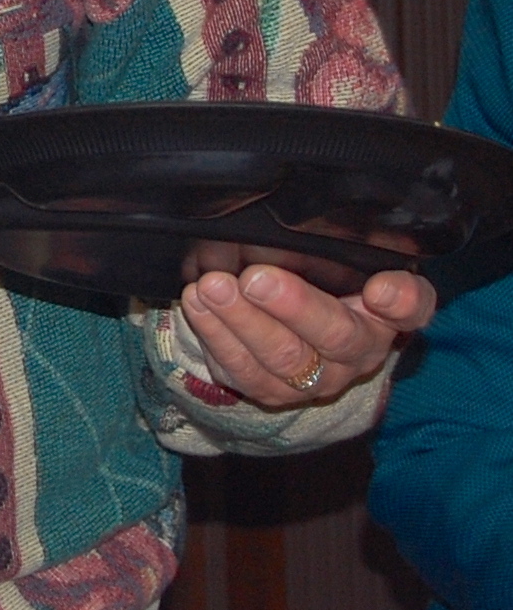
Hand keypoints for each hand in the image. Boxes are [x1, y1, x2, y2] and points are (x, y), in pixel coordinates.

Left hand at [179, 262, 435, 407]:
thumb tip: (324, 218)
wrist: (289, 332)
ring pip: (283, 358)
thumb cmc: (319, 284)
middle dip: (294, 306)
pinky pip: (243, 370)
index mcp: (385, 313)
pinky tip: (198, 305)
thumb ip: (341, 244)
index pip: (412, 307)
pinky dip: (216, 335)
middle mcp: (358, 351)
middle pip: (336, 335)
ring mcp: (316, 378)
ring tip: (213, 288)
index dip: (401, 300)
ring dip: (242, 320)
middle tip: (256, 280)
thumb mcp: (337, 260)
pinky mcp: (272, 391)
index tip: (380, 288)